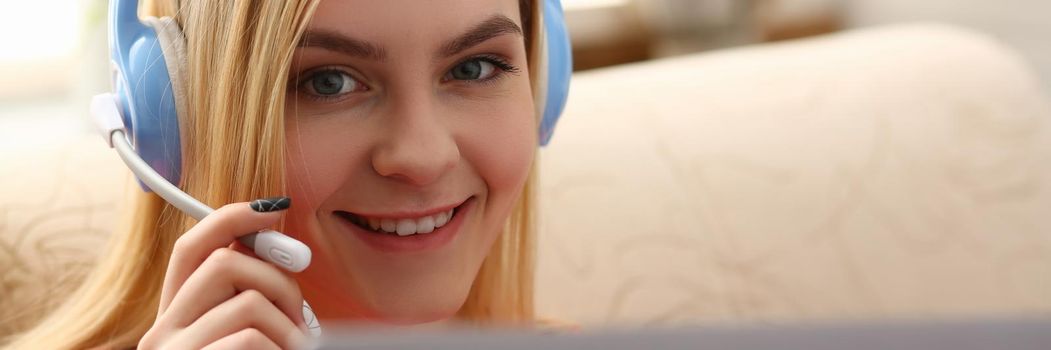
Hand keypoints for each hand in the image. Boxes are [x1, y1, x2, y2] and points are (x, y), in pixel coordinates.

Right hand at [139, 200, 307, 348]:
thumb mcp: (240, 332)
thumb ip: (249, 294)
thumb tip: (286, 249)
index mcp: (174, 316)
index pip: (190, 248)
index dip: (231, 219)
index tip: (275, 208)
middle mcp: (161, 331)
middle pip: (223, 264)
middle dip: (278, 280)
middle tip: (299, 316)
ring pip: (248, 304)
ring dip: (287, 326)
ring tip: (295, 347)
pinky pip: (250, 339)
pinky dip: (280, 347)